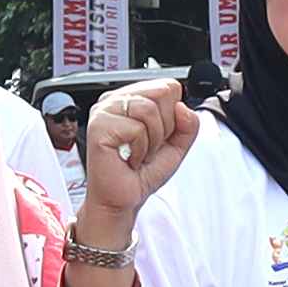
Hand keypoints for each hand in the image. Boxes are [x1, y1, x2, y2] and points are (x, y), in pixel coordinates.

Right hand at [77, 78, 198, 230]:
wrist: (122, 200)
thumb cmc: (141, 173)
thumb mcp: (176, 146)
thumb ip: (189, 125)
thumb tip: (182, 107)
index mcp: (131, 98)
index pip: (168, 86)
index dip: (172, 114)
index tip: (158, 136)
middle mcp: (115, 100)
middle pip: (161, 93)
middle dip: (164, 127)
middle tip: (148, 146)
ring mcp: (104, 111)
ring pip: (149, 110)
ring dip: (152, 140)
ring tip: (138, 153)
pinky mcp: (99, 127)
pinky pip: (136, 129)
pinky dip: (139, 150)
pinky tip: (128, 158)